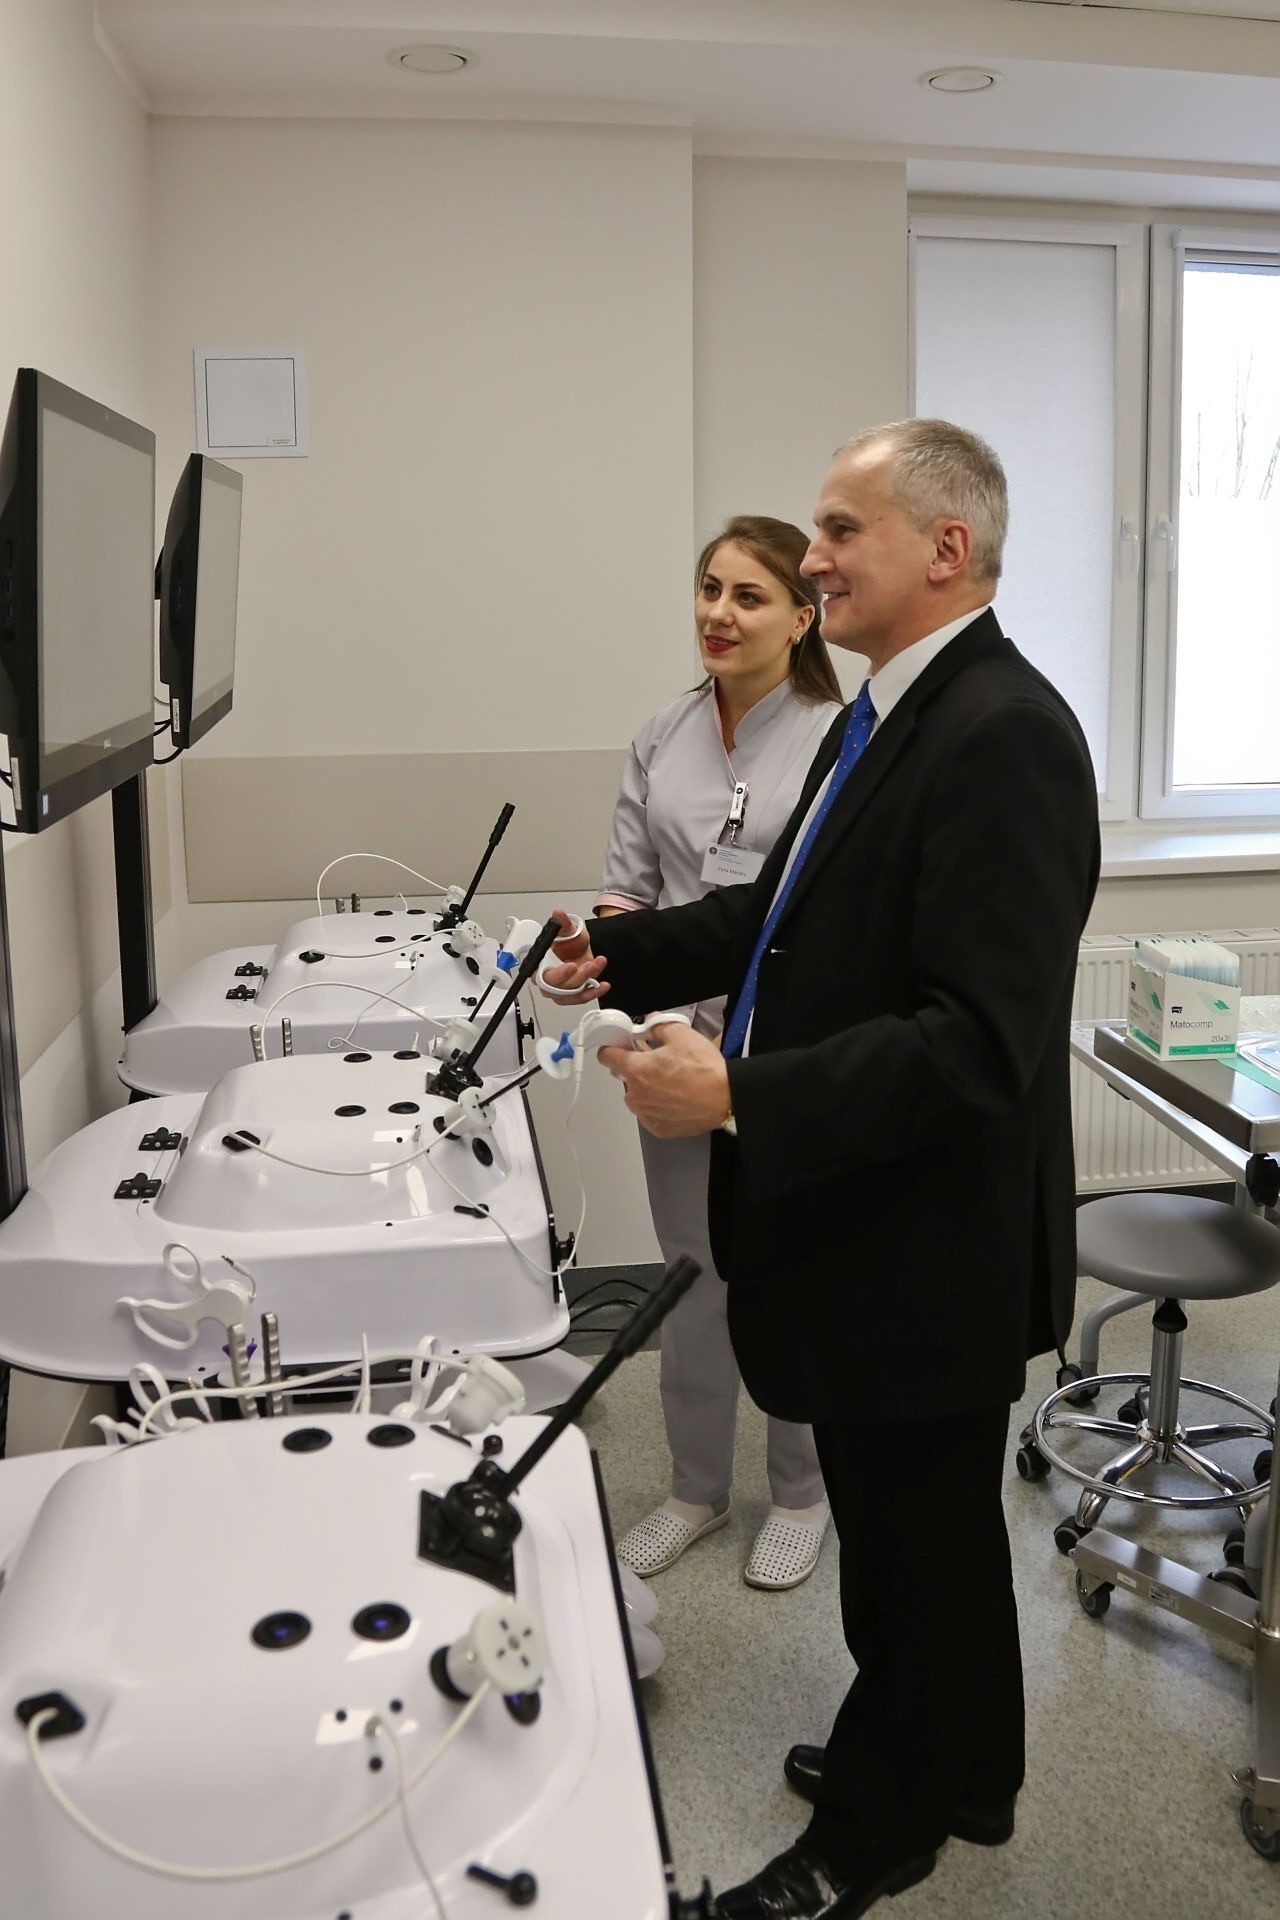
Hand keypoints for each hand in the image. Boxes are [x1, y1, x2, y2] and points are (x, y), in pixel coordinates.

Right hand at [537, 907, 609, 1004]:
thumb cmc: (569, 941)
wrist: (580, 947)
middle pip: (558, 988)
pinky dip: (594, 992)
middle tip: (588, 965)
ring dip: (587, 982)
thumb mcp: (567, 929)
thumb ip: (562, 922)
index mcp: (540, 965)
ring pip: (572, 993)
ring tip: (597, 965)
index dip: (558, 974)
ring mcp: (562, 988)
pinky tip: (603, 985)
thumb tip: (558, 913)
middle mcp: (549, 979)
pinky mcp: (575, 992)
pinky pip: (582, 997)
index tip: (571, 966)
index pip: (543, 976)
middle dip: (576, 978)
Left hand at [598, 1020, 730, 1138]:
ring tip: (673, 1082)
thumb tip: (651, 1023)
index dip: (613, 1047)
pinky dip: (659, 1106)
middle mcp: (635, 1095)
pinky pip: (650, 1113)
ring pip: (638, 1096)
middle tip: (661, 1063)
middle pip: (625, 1076)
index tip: (622, 1045)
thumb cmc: (705, 1071)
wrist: (726, 1099)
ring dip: (648, 1088)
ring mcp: (646, 1114)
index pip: (606, 1056)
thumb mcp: (682, 1034)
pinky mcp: (657, 1128)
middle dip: (638, 1068)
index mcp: (636, 1069)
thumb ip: (658, 1025)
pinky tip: (676, 1098)